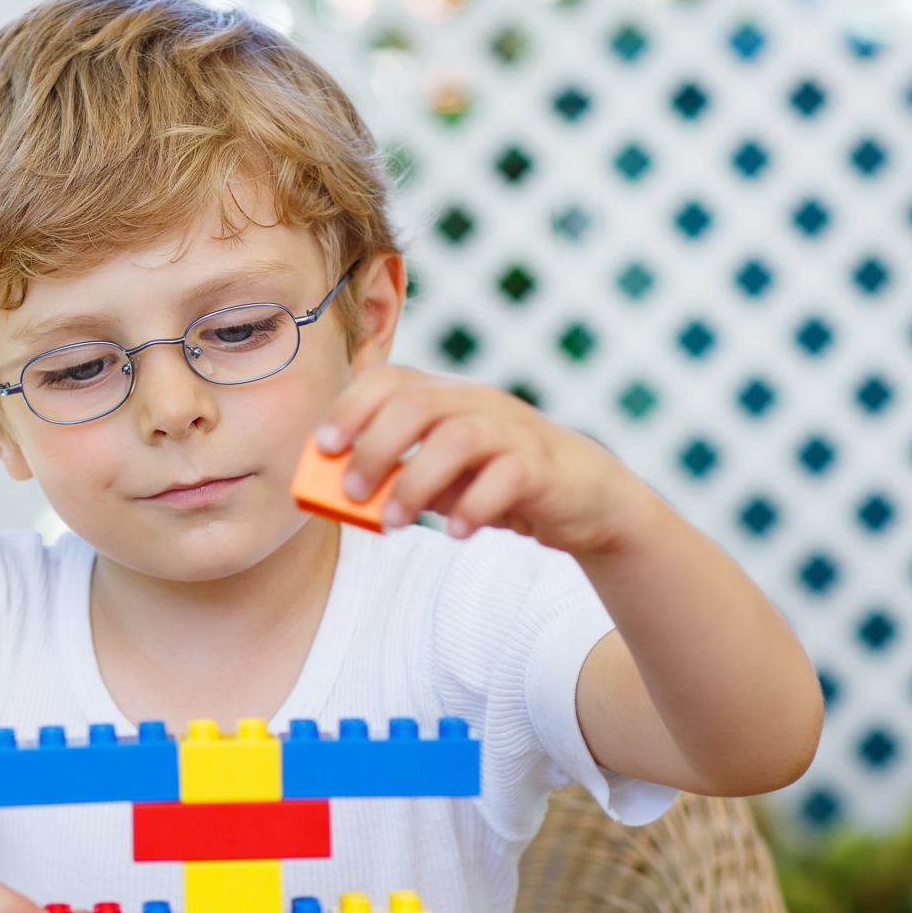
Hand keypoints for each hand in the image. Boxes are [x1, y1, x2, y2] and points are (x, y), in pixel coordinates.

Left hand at [313, 366, 645, 553]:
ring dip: (415, 482)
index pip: (391, 379)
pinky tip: (456, 532)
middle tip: (352, 493)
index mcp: (447, 396)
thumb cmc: (498, 481)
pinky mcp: (544, 467)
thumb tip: (342, 495)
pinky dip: (475, 506)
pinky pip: (507, 477)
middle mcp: (477, 402)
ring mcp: (513, 430)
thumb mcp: (443, 476)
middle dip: (375, 447)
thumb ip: (399, 476)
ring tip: (393, 522)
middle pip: (417, 402)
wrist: (587, 496)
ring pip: (458, 437)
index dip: (352, 407)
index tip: (324, 446)